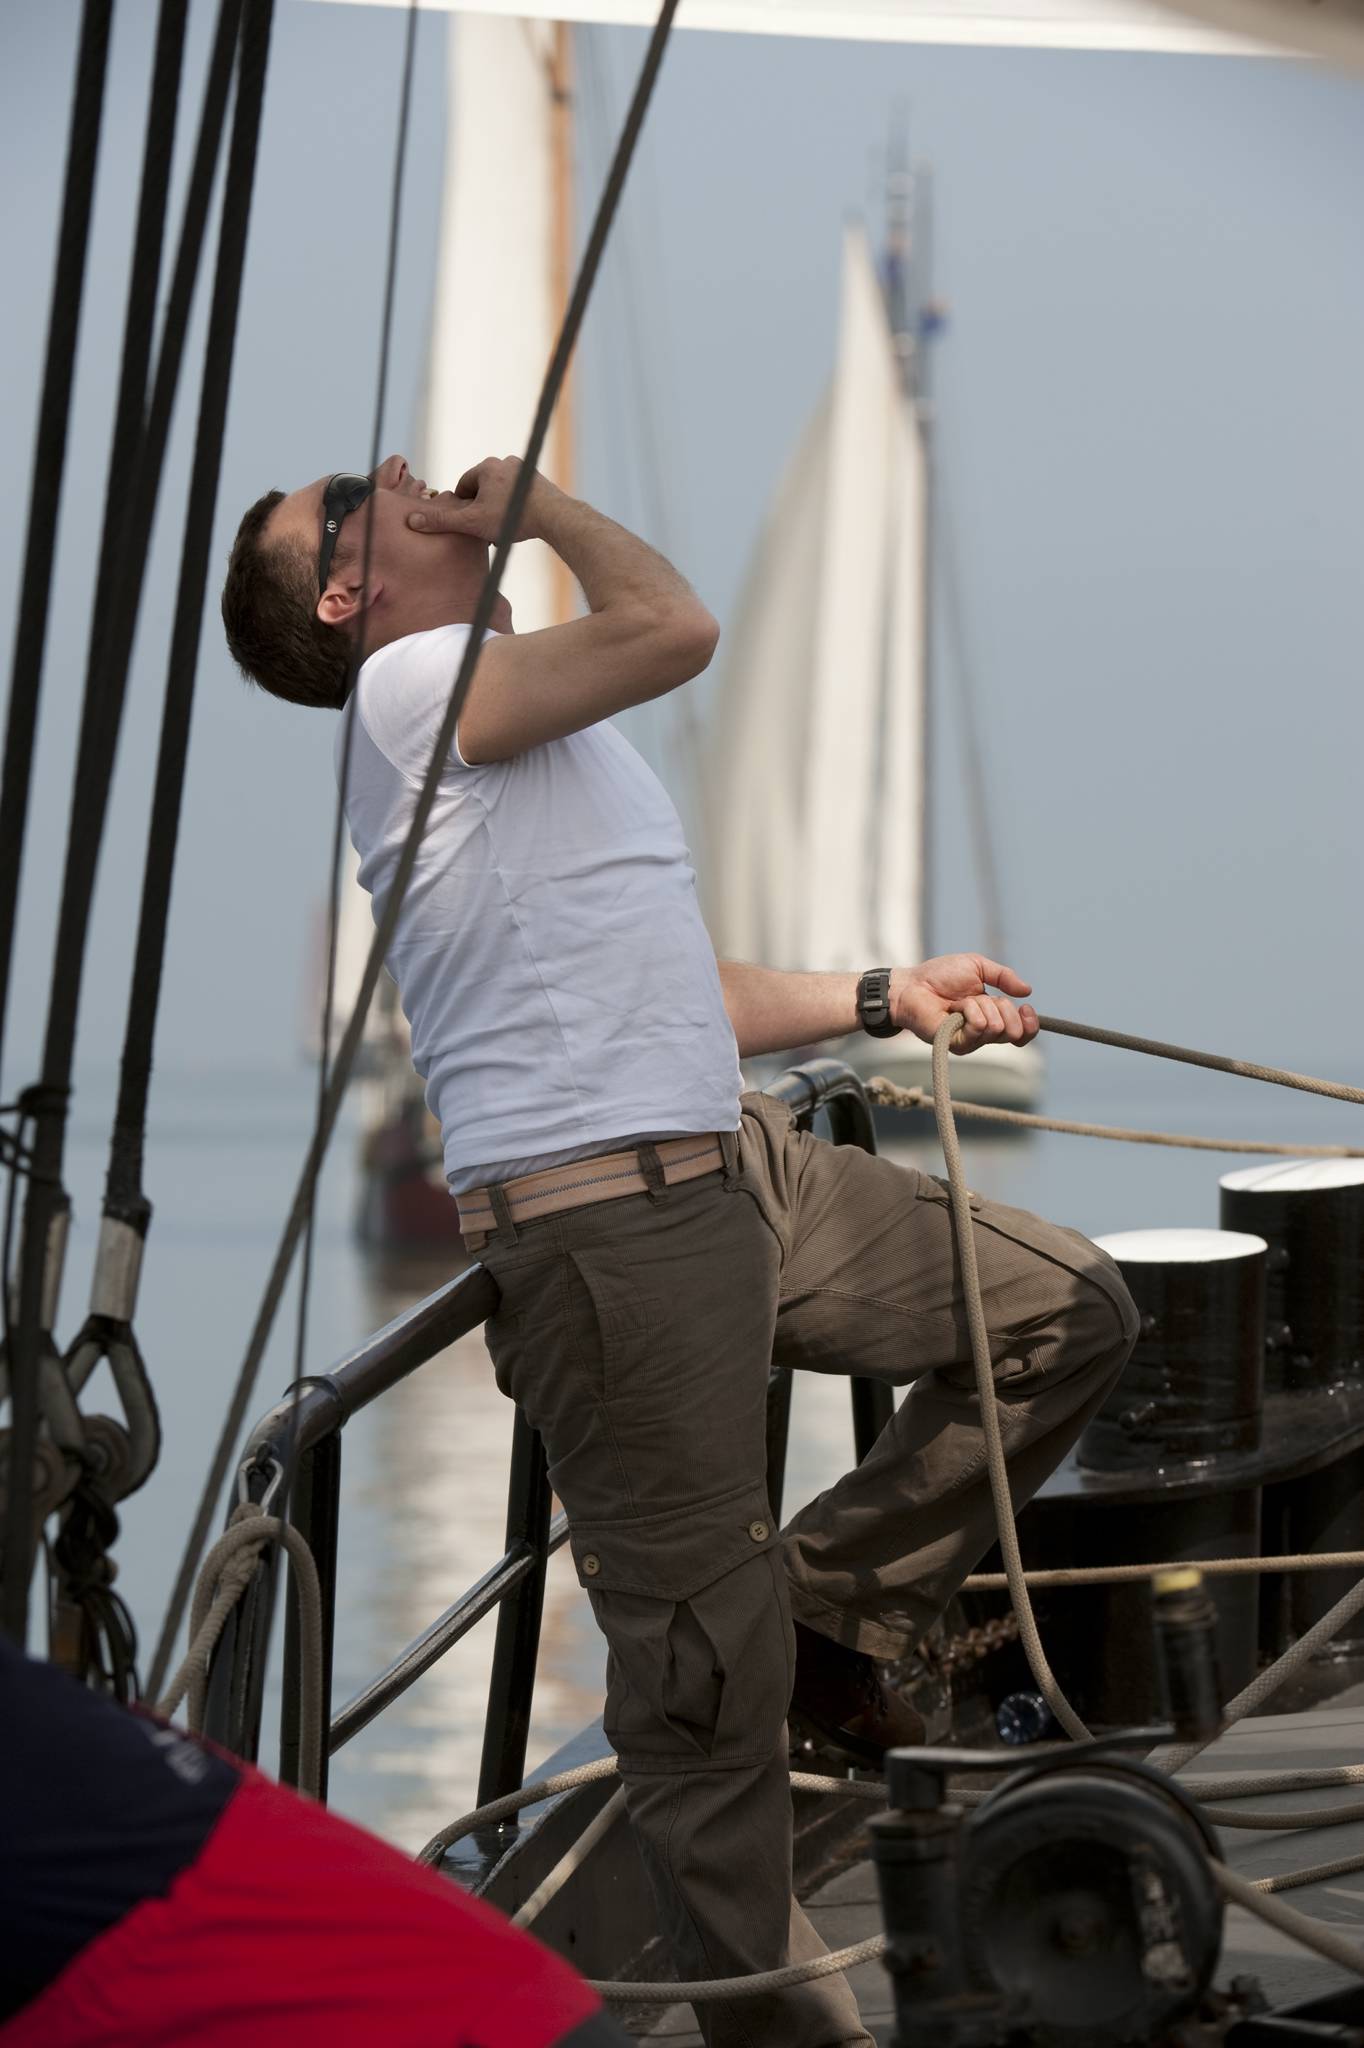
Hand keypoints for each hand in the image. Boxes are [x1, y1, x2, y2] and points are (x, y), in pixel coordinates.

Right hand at [406, 456, 559, 543]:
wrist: (554, 517)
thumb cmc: (512, 518)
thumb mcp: (472, 522)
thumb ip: (442, 521)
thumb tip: (412, 520)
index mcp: (486, 467)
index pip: (464, 486)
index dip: (463, 507)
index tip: (469, 524)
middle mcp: (505, 462)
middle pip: (483, 489)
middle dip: (481, 508)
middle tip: (486, 530)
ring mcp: (524, 470)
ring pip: (501, 492)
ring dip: (497, 509)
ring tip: (502, 528)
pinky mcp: (539, 481)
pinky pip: (518, 494)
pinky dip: (514, 507)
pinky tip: (517, 523)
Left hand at [891, 954, 1038, 1055]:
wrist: (912, 984)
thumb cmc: (939, 976)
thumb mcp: (978, 966)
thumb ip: (1004, 976)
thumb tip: (1028, 991)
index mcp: (993, 1017)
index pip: (1022, 1033)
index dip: (1030, 1023)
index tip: (1025, 1007)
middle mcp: (984, 1034)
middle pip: (1015, 1032)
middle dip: (1003, 1007)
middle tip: (980, 998)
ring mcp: (971, 1041)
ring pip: (996, 1026)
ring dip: (980, 1004)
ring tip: (959, 1002)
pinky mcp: (958, 1045)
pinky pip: (979, 1027)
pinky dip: (969, 1010)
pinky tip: (953, 1009)